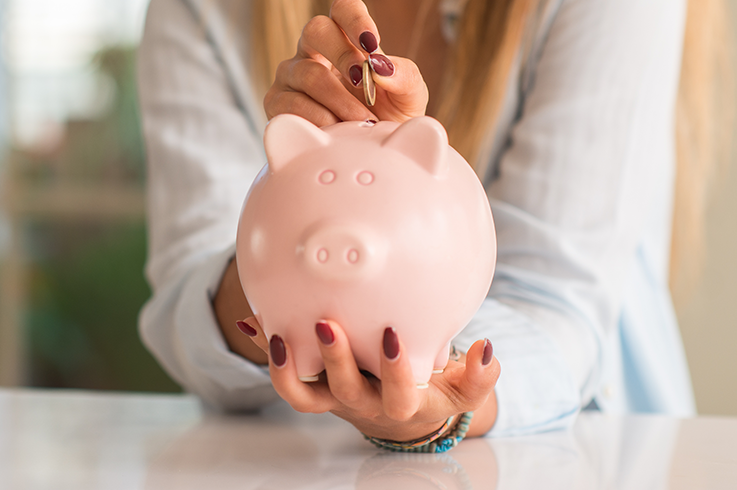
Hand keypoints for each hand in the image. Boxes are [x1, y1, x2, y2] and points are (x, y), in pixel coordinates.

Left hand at [236, 316, 499, 439]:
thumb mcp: (460, 389)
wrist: (401, 414)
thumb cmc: (432, 389)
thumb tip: (485, 349)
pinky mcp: (312, 385)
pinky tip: (251, 321)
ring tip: (276, 332)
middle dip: (335, 358)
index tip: (394, 335)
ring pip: (302, 394)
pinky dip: (264, 348)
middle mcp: (363, 402)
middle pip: (344, 389)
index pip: (399, 394)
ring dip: (286, 367)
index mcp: (402, 403)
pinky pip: (284, 371)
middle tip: (326, 322)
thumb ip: (479, 375)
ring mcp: (332, 396)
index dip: (395, 370)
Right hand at [263, 0, 428, 126]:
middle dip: (342, 55)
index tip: (371, 43)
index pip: (343, 9)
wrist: (369, 158)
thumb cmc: (388, 119)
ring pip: (307, 73)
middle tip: (364, 82)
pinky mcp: (276, 104)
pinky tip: (336, 132)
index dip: (355, 19)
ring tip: (361, 122)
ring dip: (338, 100)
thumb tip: (382, 66)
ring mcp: (291, 76)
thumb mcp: (409, 98)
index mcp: (345, 39)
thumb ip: (405, 76)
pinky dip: (318, 120)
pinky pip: (290, 105)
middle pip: (316, 29)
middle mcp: (312, 51)